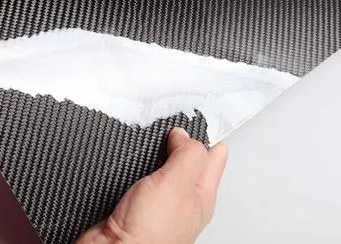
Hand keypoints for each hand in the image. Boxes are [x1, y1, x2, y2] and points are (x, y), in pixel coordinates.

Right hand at [77, 128, 227, 243]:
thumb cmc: (148, 236)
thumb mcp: (178, 184)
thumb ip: (187, 155)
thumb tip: (184, 134)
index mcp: (201, 193)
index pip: (214, 153)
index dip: (208, 130)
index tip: (198, 110)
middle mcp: (181, 198)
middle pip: (186, 156)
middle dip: (178, 136)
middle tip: (170, 117)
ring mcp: (156, 200)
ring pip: (160, 164)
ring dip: (152, 149)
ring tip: (147, 130)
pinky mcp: (131, 202)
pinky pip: (136, 175)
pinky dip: (131, 162)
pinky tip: (126, 154)